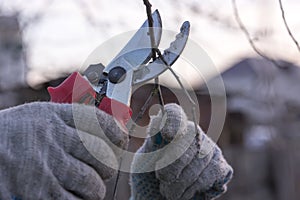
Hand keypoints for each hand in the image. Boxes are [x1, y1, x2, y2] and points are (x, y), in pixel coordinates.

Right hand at [0, 102, 127, 199]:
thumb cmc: (10, 135)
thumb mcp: (37, 117)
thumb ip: (66, 121)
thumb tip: (99, 130)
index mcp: (54, 116)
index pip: (99, 120)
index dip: (116, 132)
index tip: (121, 140)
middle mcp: (54, 138)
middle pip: (101, 155)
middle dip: (108, 166)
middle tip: (105, 169)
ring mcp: (47, 166)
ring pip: (91, 182)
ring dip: (95, 188)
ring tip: (90, 187)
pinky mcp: (39, 192)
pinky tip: (75, 197)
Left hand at [130, 104, 232, 199]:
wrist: (156, 198)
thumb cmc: (149, 176)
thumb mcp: (145, 157)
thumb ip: (153, 138)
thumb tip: (159, 118)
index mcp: (172, 127)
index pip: (174, 112)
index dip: (173, 120)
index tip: (166, 135)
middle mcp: (193, 133)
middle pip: (189, 137)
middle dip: (172, 163)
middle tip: (161, 179)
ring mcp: (210, 149)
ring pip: (201, 159)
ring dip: (181, 181)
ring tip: (168, 190)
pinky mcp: (221, 168)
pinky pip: (212, 173)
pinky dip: (196, 187)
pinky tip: (187, 191)